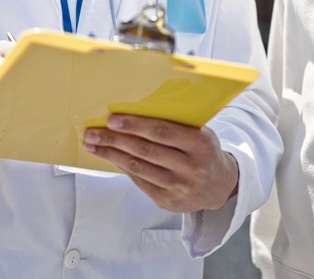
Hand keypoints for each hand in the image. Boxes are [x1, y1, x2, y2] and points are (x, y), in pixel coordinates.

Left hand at [83, 115, 239, 212]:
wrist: (220, 186)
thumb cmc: (204, 152)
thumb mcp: (201, 133)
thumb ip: (177, 124)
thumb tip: (136, 112)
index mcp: (200, 144)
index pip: (162, 132)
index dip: (135, 125)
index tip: (112, 119)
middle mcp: (191, 167)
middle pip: (145, 150)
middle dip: (114, 140)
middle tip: (93, 133)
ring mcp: (179, 187)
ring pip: (138, 167)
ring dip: (112, 155)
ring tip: (94, 145)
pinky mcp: (168, 201)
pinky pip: (140, 182)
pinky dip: (123, 168)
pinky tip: (111, 158)